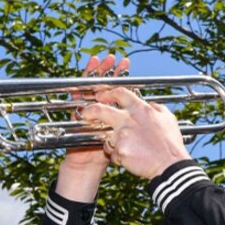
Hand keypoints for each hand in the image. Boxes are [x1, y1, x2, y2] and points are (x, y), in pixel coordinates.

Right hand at [55, 53, 128, 201]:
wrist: (90, 166)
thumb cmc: (107, 153)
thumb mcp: (129, 140)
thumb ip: (136, 126)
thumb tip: (149, 110)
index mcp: (116, 114)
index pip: (119, 91)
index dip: (122, 77)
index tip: (126, 64)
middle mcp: (102, 110)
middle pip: (105, 84)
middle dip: (109, 71)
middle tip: (113, 58)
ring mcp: (88, 110)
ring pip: (91, 86)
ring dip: (95, 72)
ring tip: (99, 59)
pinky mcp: (75, 113)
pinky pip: (78, 95)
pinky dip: (81, 83)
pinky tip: (84, 72)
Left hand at [82, 87, 191, 179]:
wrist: (170, 166)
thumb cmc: (171, 144)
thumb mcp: (168, 119)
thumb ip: (157, 109)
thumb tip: (150, 105)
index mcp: (141, 110)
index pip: (120, 93)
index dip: (108, 93)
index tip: (101, 96)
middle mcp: (129, 120)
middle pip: (100, 110)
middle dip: (89, 111)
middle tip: (85, 114)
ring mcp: (122, 136)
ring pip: (106, 137)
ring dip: (112, 144)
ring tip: (127, 150)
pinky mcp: (119, 151)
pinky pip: (113, 154)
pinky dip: (119, 157)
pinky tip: (131, 160)